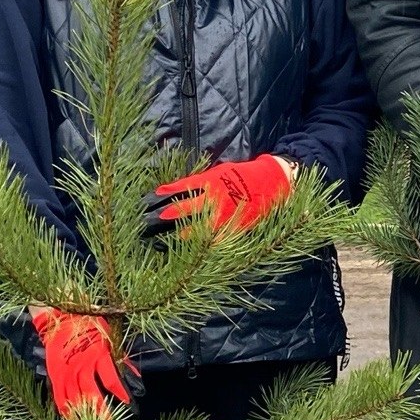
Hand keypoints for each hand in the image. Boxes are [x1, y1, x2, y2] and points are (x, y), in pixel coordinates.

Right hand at [31, 307, 138, 418]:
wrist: (59, 316)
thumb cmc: (88, 325)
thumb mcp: (109, 338)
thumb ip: (121, 359)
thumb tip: (136, 377)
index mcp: (97, 355)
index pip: (111, 379)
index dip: (120, 392)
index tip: (128, 402)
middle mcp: (82, 365)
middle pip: (91, 394)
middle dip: (100, 411)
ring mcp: (67, 371)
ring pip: (75, 398)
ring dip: (83, 413)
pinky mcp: (55, 373)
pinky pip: (59, 395)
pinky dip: (64, 408)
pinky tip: (70, 419)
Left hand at [146, 153, 294, 239]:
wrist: (271, 183)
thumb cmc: (242, 176)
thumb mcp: (219, 172)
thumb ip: (200, 182)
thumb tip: (177, 190)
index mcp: (211, 182)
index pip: (181, 188)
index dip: (165, 194)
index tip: (150, 198)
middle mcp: (215, 200)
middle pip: (183, 209)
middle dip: (164, 215)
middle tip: (148, 221)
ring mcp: (224, 216)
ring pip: (196, 228)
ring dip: (179, 233)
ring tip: (166, 236)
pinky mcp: (233, 229)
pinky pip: (213, 240)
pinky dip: (201, 244)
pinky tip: (191, 247)